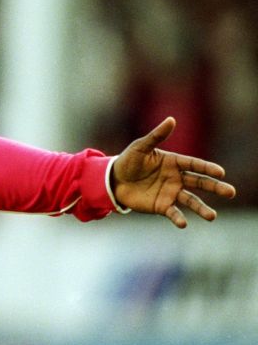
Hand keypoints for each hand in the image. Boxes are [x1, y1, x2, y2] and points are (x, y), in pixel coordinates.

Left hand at [112, 117, 235, 227]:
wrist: (113, 180)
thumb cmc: (128, 161)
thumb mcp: (140, 147)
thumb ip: (156, 136)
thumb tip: (171, 120)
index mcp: (174, 162)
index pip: (194, 165)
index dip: (207, 168)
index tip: (220, 172)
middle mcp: (176, 178)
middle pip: (199, 183)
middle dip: (215, 187)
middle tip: (230, 192)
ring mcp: (170, 193)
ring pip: (190, 201)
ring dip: (201, 208)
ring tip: (212, 216)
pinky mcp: (161, 206)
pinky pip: (172, 212)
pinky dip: (178, 218)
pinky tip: (183, 224)